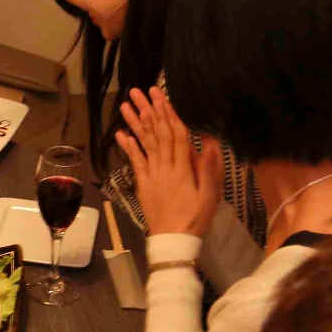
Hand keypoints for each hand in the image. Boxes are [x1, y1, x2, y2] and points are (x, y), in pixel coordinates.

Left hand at [115, 87, 219, 236]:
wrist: (173, 240)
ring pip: (143, 143)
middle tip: (140, 91)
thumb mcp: (210, 195)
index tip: (160, 96)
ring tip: (125, 104)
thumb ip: (209, 168)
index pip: (175, 134)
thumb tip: (210, 142)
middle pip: (156, 133)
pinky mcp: (143, 183)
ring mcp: (152, 174)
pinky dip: (128, 146)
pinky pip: (135, 161)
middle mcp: (164, 167)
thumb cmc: (196, 218)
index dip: (168, 113)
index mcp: (182, 168)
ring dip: (135, 123)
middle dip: (149, 110)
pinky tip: (121, 132)